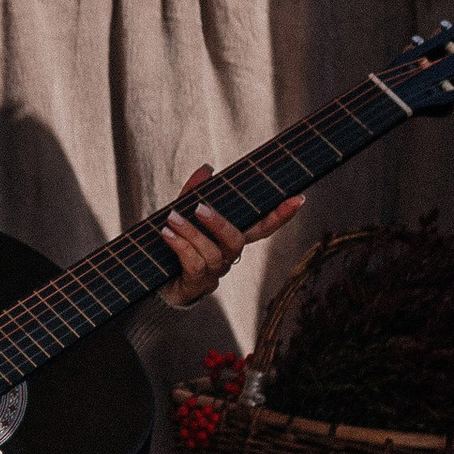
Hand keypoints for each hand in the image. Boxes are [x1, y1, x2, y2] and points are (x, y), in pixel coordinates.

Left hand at [159, 167, 303, 308]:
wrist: (156, 280)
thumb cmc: (176, 244)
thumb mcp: (183, 214)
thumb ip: (194, 193)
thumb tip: (208, 168)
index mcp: (231, 238)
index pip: (262, 227)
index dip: (280, 216)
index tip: (298, 198)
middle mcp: (228, 256)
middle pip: (237, 241)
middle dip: (220, 224)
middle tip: (199, 207)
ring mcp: (214, 272)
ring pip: (212, 253)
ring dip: (191, 233)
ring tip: (171, 218)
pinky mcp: (197, 284)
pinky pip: (194, 264)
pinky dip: (180, 246)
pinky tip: (167, 234)